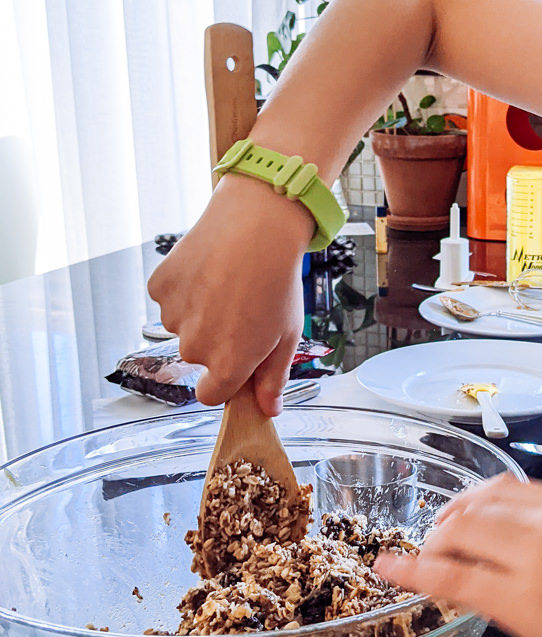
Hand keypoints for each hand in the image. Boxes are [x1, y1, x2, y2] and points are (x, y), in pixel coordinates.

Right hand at [147, 175, 312, 414]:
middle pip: (199, 357)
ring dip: (200, 313)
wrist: (257, 225)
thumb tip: (268, 410)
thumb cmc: (277, 280)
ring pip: (183, 326)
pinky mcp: (159, 288)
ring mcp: (173, 317)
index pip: (211, 396)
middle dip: (217, 341)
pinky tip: (209, 270)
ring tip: (228, 285)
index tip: (237, 363)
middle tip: (242, 310)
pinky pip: (170, 299)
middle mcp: (195, 346)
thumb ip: (273, 378)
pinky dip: (186, 289)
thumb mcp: (288, 335)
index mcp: (228, 364)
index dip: (225, 381)